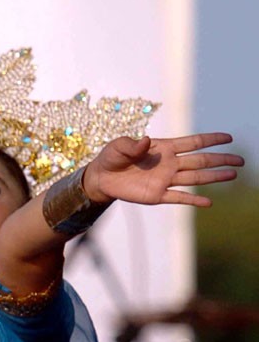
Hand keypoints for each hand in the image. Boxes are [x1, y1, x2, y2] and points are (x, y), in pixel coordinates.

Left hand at [83, 133, 242, 206]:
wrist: (101, 178)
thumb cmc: (112, 157)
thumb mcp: (118, 146)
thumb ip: (132, 144)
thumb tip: (147, 141)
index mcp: (163, 148)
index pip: (192, 142)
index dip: (210, 139)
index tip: (229, 138)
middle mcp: (169, 164)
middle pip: (200, 161)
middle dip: (221, 159)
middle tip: (241, 160)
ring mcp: (165, 180)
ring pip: (194, 178)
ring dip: (213, 177)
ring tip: (233, 175)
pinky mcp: (157, 195)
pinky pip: (178, 197)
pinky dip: (192, 200)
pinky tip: (208, 203)